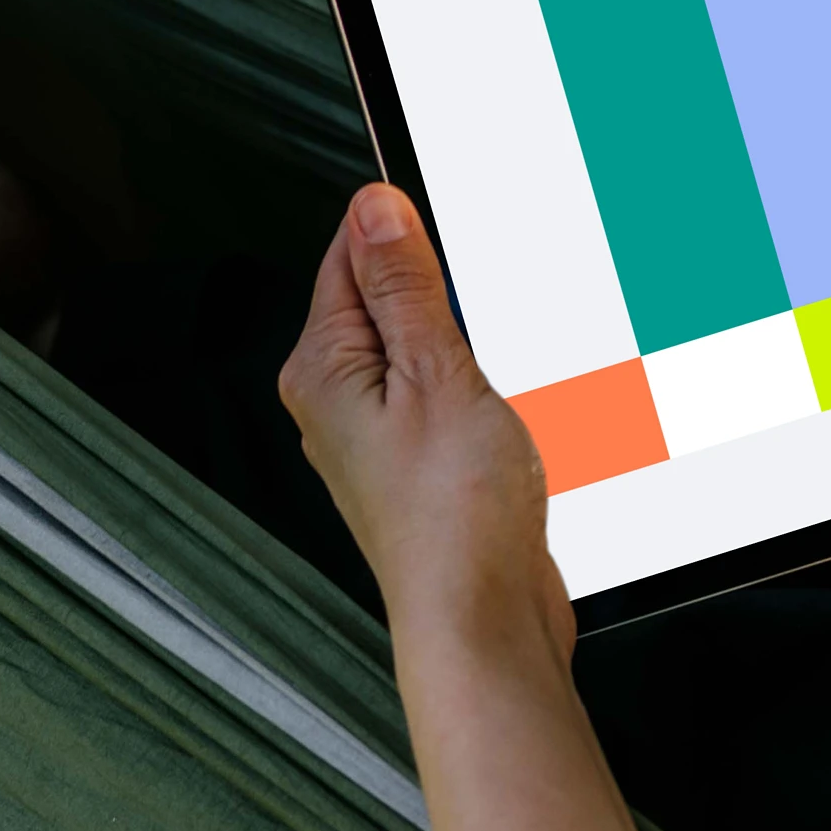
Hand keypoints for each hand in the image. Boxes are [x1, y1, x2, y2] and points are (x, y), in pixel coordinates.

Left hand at [278, 185, 563, 653]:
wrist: (482, 623)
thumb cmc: (453, 521)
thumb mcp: (435, 374)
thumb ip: (404, 287)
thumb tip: (374, 208)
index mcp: (321, 370)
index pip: (349, 255)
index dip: (405, 228)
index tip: (453, 222)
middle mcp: (337, 403)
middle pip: (388, 300)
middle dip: (447, 295)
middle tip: (485, 326)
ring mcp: (377, 439)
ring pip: (425, 351)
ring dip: (472, 350)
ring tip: (498, 388)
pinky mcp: (419, 468)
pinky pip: (447, 399)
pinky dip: (481, 393)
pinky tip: (509, 418)